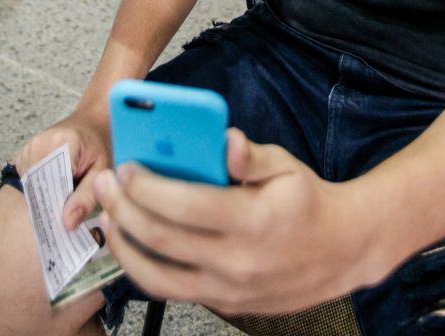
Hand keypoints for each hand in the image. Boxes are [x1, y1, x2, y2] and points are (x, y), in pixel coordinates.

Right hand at [14, 109, 110, 229]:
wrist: (91, 121)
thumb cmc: (101, 145)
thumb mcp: (103, 170)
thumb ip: (86, 196)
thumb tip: (67, 224)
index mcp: (65, 143)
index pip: (53, 186)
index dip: (59, 208)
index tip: (66, 225)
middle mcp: (42, 142)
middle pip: (38, 188)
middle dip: (49, 207)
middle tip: (63, 222)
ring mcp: (31, 145)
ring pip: (30, 186)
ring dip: (42, 199)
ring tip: (60, 203)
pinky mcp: (25, 152)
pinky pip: (26, 180)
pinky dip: (37, 190)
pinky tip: (53, 190)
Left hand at [93, 130, 383, 314]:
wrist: (341, 251)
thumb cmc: (308, 201)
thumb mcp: (285, 166)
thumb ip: (250, 155)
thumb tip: (225, 140)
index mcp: (251, 221)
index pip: (185, 206)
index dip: (148, 187)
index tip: (125, 167)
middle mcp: (236, 262)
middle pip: (162, 240)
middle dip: (124, 210)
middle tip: (104, 186)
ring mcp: (228, 290)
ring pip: (158, 276)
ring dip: (124, 246)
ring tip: (109, 218)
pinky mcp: (224, 304)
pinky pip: (173, 290)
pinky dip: (146, 267)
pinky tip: (134, 241)